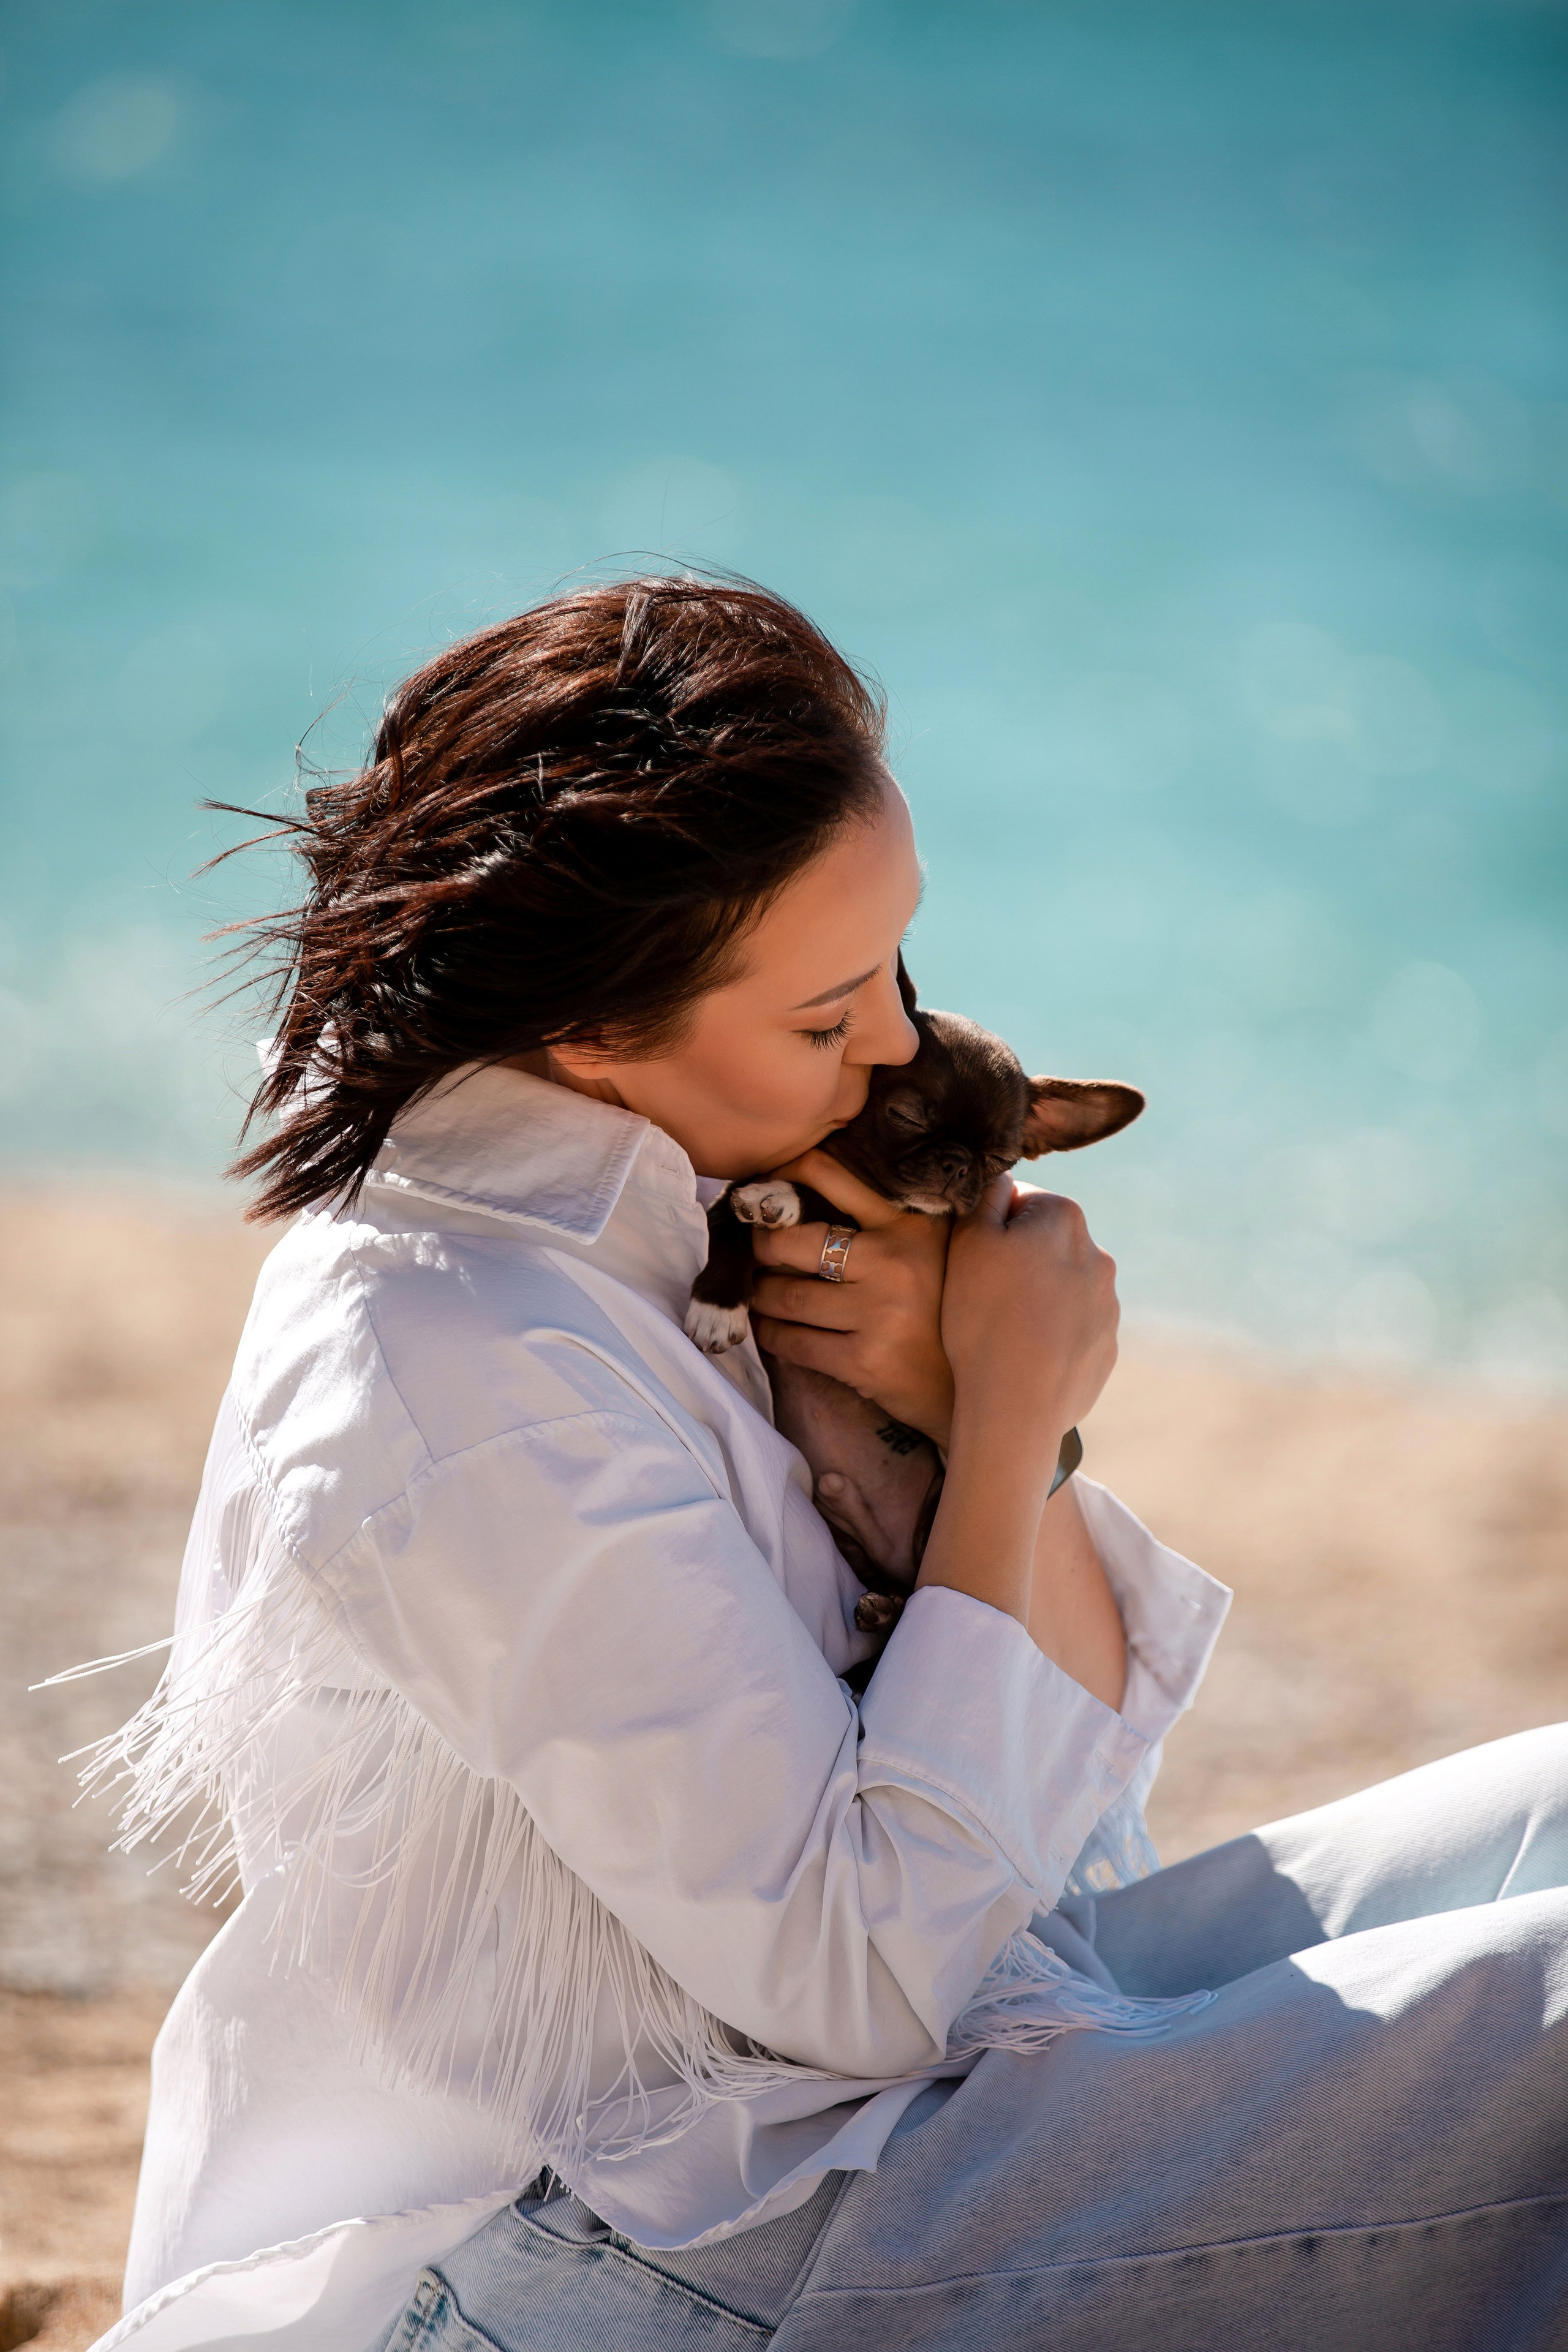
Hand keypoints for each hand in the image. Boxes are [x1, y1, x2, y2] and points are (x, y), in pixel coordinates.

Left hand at [748, 1148, 955, 1444]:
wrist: (973, 1383)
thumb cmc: (942, 1307)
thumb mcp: (933, 1245)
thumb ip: (892, 1210)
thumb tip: (817, 1172)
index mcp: (911, 1222)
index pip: (829, 1174)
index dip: (782, 1176)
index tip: (763, 1188)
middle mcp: (896, 1261)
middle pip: (792, 1241)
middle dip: (762, 1247)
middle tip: (755, 1250)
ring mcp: (880, 1313)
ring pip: (786, 1296)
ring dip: (761, 1295)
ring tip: (759, 1292)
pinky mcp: (865, 1361)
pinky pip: (794, 1342)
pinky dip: (772, 1334)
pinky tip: (771, 1328)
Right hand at [942, 1177, 1118, 1453]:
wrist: (1015, 1406)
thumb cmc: (982, 1318)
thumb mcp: (967, 1242)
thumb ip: (985, 1196)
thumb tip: (1001, 1178)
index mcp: (1065, 1219)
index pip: (1020, 1201)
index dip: (987, 1227)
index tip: (971, 1260)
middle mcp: (1098, 1256)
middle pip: (1044, 1245)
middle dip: (1017, 1262)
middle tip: (981, 1297)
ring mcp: (1107, 1306)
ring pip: (1059, 1288)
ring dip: (1035, 1299)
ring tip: (1001, 1332)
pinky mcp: (1106, 1348)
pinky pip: (1071, 1330)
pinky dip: (1050, 1337)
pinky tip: (1022, 1357)